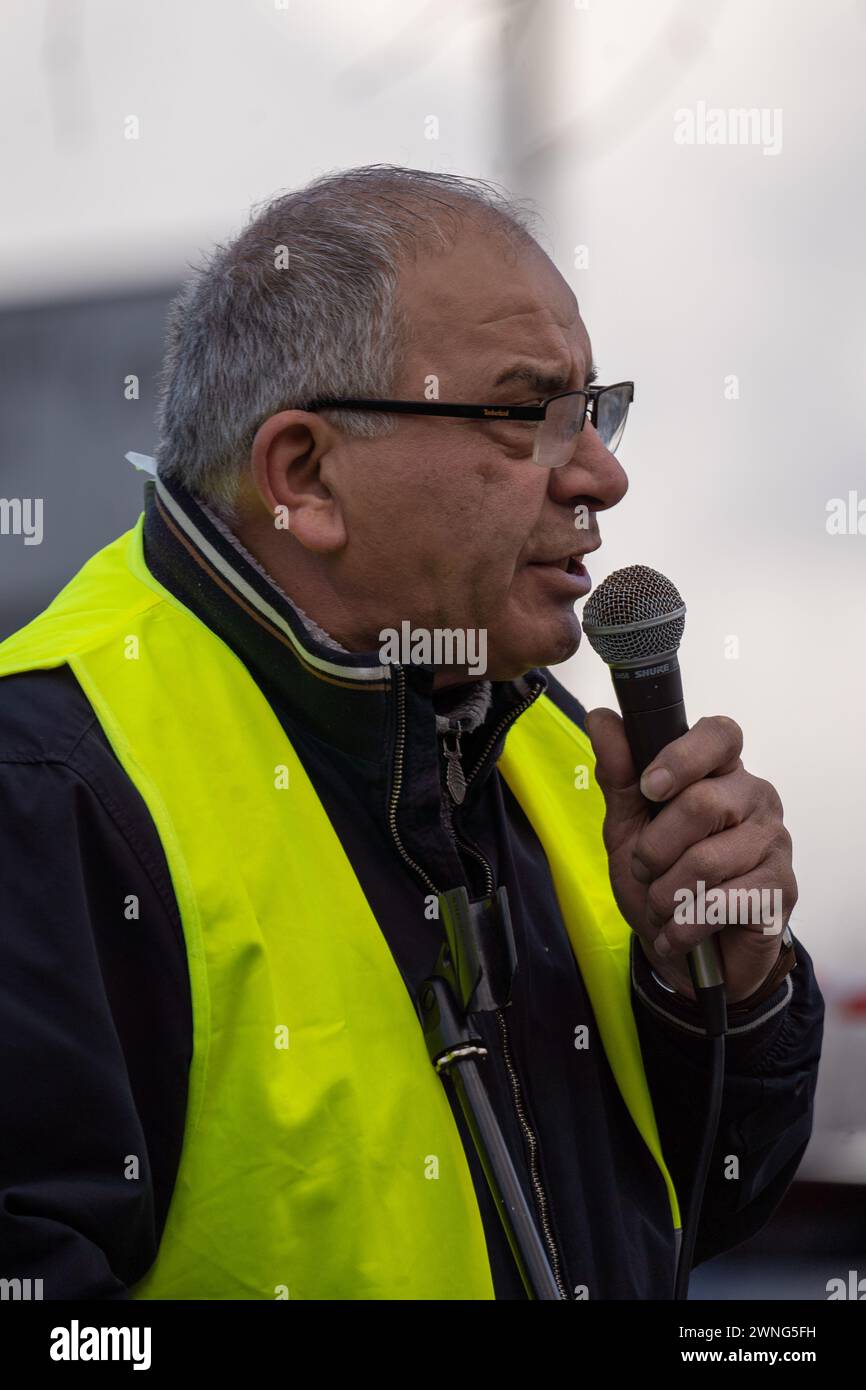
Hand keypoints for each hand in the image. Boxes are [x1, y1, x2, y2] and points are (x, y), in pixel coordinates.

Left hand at [583, 708, 796, 1003]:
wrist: (685, 957)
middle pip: (702, 803)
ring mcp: (774, 843)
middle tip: (645, 871)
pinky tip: (679, 931)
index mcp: (720, 773)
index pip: (720, 735)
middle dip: (655, 848)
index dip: (682, 758)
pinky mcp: (781, 890)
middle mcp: (755, 799)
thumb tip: (601, 718)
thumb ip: (619, 775)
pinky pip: (723, 901)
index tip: (648, 789)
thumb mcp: (627, 829)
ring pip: (707, 859)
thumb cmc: (661, 881)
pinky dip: (685, 924)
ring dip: (667, 894)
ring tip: (663, 907)